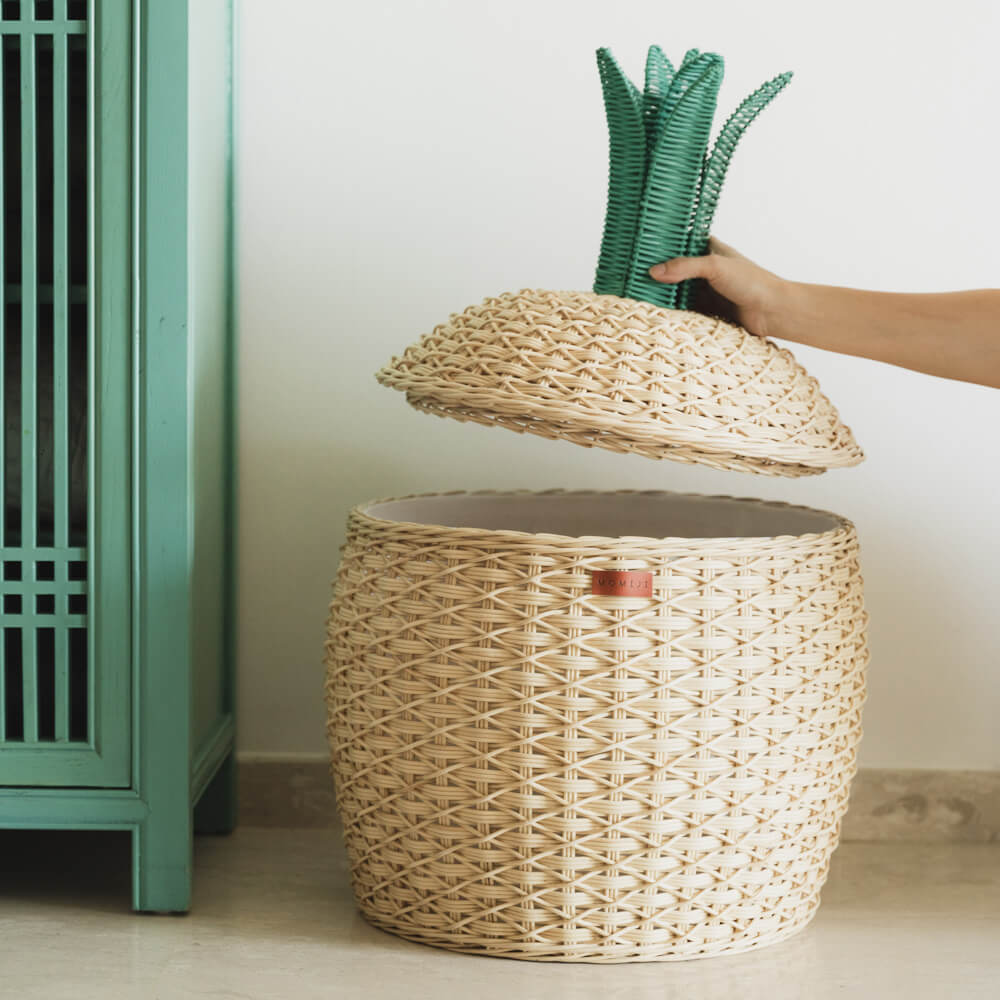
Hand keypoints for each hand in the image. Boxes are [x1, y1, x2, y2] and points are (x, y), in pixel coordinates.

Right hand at [648, 237, 783, 338]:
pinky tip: (653, 312)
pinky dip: (670, 312)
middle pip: (673, 269)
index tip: (638, 248)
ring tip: (635, 293)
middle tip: (630, 274)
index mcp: (708, 250)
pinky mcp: (705, 310)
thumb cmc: (751, 282)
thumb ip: (685, 267)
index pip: (678, 244)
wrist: (772, 312)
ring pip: (675, 291)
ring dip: (661, 294)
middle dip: (655, 273)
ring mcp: (704, 290)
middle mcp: (704, 269)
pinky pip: (682, 310)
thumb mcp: (715, 267)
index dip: (660, 246)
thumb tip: (654, 272)